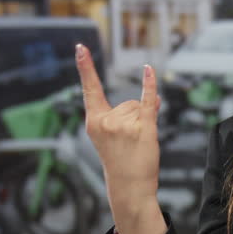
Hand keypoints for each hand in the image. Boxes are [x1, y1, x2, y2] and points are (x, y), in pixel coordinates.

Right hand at [75, 44, 164, 233]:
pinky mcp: (143, 128)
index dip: (86, 67)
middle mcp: (106, 121)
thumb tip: (151, 94)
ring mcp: (124, 124)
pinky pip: (148, 101)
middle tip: (130, 143)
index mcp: (94, 122)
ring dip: (144, 122)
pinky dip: (150, 86)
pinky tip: (149, 70)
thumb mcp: (115, 137)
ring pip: (140, 107)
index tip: (80, 47)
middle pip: (127, 102)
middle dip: (134, 118)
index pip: (90, 90)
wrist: (129, 186)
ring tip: (137, 143)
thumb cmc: (121, 163)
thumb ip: (127, 115)